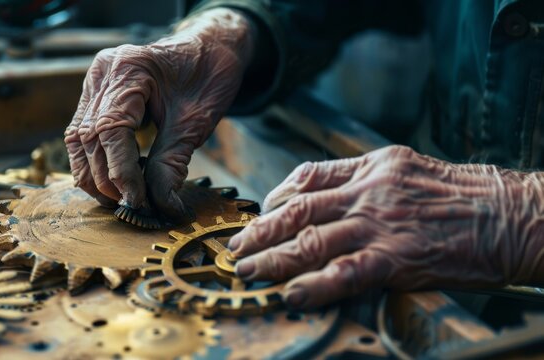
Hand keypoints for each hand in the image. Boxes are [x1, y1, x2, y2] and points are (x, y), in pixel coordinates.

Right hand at [65, 9, 253, 220]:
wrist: (212, 48)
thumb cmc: (208, 75)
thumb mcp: (195, 122)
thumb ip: (172, 163)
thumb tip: (160, 205)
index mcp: (128, 69)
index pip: (110, 131)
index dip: (120, 172)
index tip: (138, 201)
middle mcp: (104, 72)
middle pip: (88, 138)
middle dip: (105, 180)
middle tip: (131, 207)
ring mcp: (96, 80)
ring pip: (78, 139)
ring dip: (94, 176)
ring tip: (120, 201)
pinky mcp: (97, 93)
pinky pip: (84, 132)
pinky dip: (95, 160)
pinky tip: (114, 180)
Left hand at [228, 145, 543, 308]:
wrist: (509, 215)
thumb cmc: (462, 195)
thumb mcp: (407, 169)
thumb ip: (364, 179)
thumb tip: (324, 197)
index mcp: (370, 167)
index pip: (308, 175)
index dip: (276, 196)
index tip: (261, 213)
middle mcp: (368, 191)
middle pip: (298, 209)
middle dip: (260, 229)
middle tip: (236, 246)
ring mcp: (380, 224)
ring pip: (311, 239)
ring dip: (272, 257)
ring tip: (248, 271)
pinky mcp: (397, 257)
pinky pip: (345, 272)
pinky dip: (314, 285)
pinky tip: (292, 294)